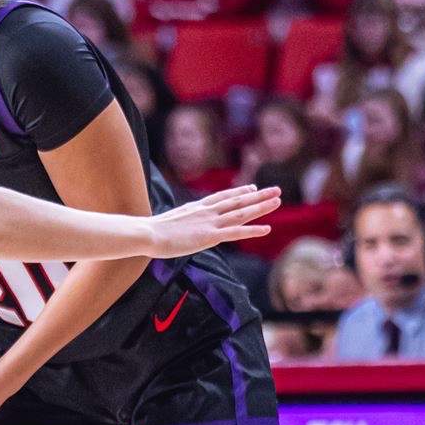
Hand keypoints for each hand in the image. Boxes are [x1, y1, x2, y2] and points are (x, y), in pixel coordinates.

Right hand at [146, 186, 280, 257]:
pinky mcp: (209, 236)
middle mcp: (206, 212)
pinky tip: (267, 228)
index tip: (252, 187)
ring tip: (277, 201)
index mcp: (196, 208)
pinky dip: (252, 230)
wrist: (147, 234)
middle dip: (258, 196)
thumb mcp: (166, 223)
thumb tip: (171, 227)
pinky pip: (236, 232)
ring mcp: (209, 223)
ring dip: (260, 207)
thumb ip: (176, 223)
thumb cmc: (151, 232)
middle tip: (275, 190)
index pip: (222, 197)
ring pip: (241, 213)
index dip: (239, 192)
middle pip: (237, 202)